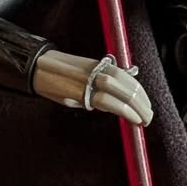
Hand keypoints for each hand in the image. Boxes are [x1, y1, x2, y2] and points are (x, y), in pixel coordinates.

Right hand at [33, 50, 153, 123]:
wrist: (37, 68)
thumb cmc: (59, 77)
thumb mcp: (82, 77)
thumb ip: (99, 87)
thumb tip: (116, 103)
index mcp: (100, 65)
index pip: (127, 77)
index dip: (139, 92)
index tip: (146, 105)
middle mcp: (97, 71)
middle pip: (127, 85)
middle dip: (141, 102)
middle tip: (149, 116)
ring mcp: (89, 81)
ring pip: (120, 93)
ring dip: (135, 108)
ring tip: (144, 120)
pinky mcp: (80, 92)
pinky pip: (106, 100)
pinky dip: (123, 110)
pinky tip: (131, 118)